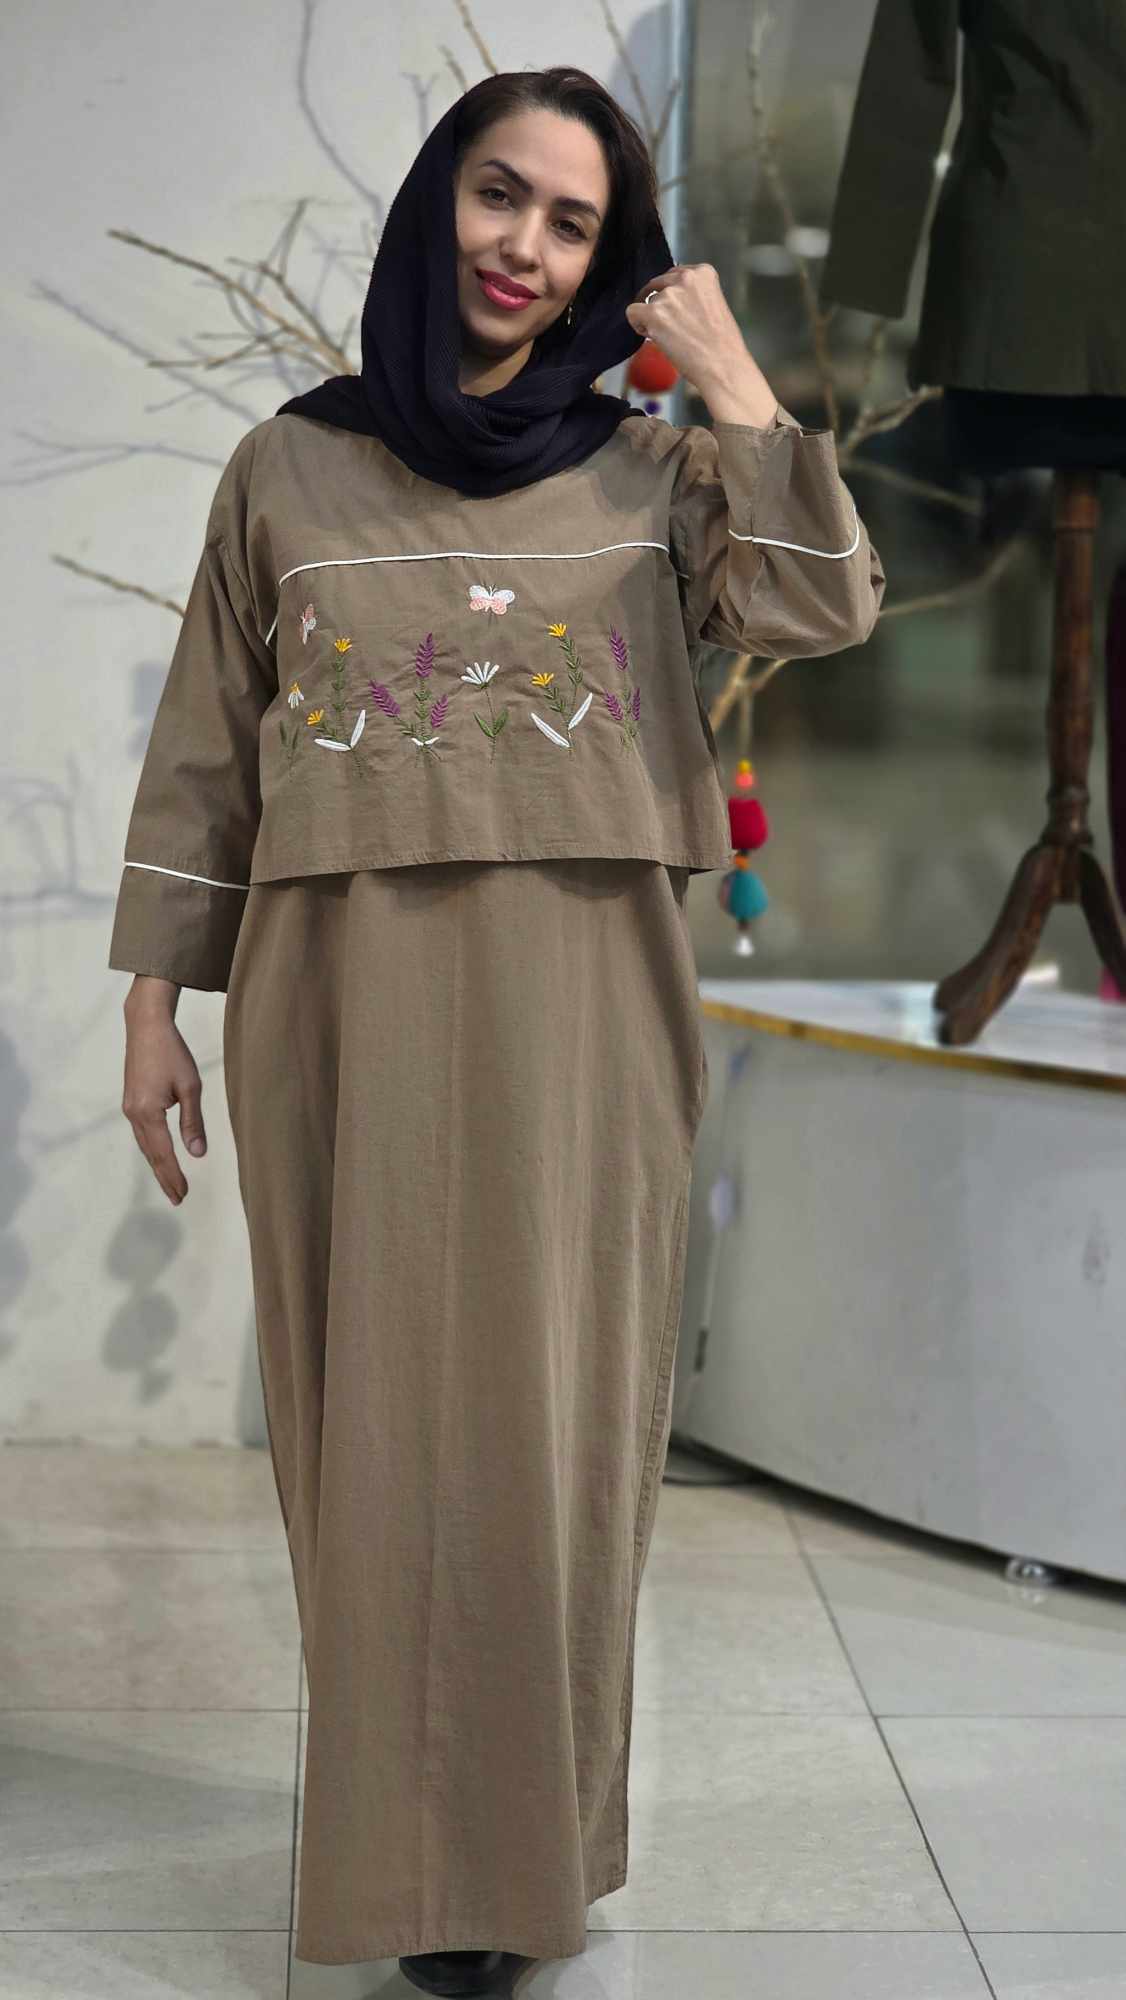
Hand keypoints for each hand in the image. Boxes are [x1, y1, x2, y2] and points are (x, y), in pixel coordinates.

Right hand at [122, 992, 206, 1205]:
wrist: (146, 1026)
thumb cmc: (172, 1052)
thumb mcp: (190, 1086)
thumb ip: (193, 1121)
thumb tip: (198, 1153)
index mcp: (148, 1112)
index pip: (163, 1153)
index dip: (174, 1175)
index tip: (183, 1194)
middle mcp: (134, 1113)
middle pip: (151, 1154)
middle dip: (165, 1177)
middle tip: (178, 1198)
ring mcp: (130, 1108)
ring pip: (145, 1145)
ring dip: (158, 1165)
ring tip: (172, 1183)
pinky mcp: (131, 1101)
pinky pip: (143, 1133)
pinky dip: (152, 1149)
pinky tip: (161, 1155)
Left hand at [624, 262, 752, 396]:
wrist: (722, 367)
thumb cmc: (722, 345)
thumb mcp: (714, 305)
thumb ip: (694, 295)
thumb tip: (673, 300)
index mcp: (704, 273)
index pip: (675, 274)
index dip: (671, 293)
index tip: (675, 309)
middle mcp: (686, 278)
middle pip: (658, 285)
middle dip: (660, 304)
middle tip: (671, 325)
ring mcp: (669, 295)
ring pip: (646, 301)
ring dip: (652, 318)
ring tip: (670, 337)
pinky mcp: (654, 313)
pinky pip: (632, 312)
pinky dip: (637, 324)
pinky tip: (651, 335)